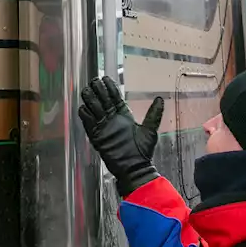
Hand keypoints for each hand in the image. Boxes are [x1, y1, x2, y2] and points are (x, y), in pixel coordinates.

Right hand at [79, 77, 164, 196]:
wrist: (134, 168)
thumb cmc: (143, 151)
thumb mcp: (150, 130)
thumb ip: (153, 114)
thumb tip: (160, 98)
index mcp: (123, 114)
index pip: (114, 96)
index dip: (109, 87)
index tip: (106, 78)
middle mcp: (111, 118)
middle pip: (102, 99)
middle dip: (97, 89)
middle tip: (95, 81)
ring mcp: (103, 126)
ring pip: (93, 107)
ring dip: (90, 98)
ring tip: (88, 90)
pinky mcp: (96, 135)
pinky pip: (87, 121)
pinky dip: (85, 113)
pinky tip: (85, 107)